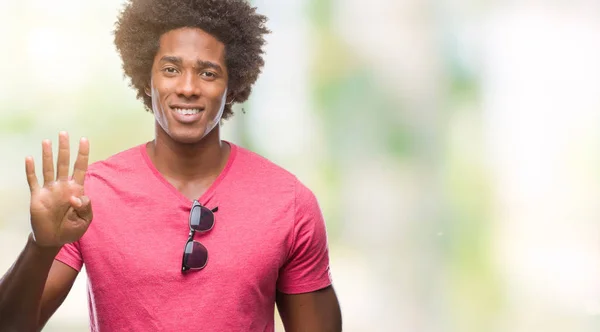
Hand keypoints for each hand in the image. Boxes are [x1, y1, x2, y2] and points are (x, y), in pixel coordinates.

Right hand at [25, 132, 92, 247]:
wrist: (53, 240)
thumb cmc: (71, 229)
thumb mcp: (85, 220)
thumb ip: (85, 207)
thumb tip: (75, 196)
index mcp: (77, 189)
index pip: (81, 168)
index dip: (83, 154)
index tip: (84, 139)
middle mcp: (63, 186)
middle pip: (64, 163)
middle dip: (64, 149)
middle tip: (63, 133)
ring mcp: (49, 190)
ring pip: (49, 168)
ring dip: (47, 155)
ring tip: (47, 141)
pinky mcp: (37, 197)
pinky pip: (33, 181)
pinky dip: (31, 170)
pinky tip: (30, 158)